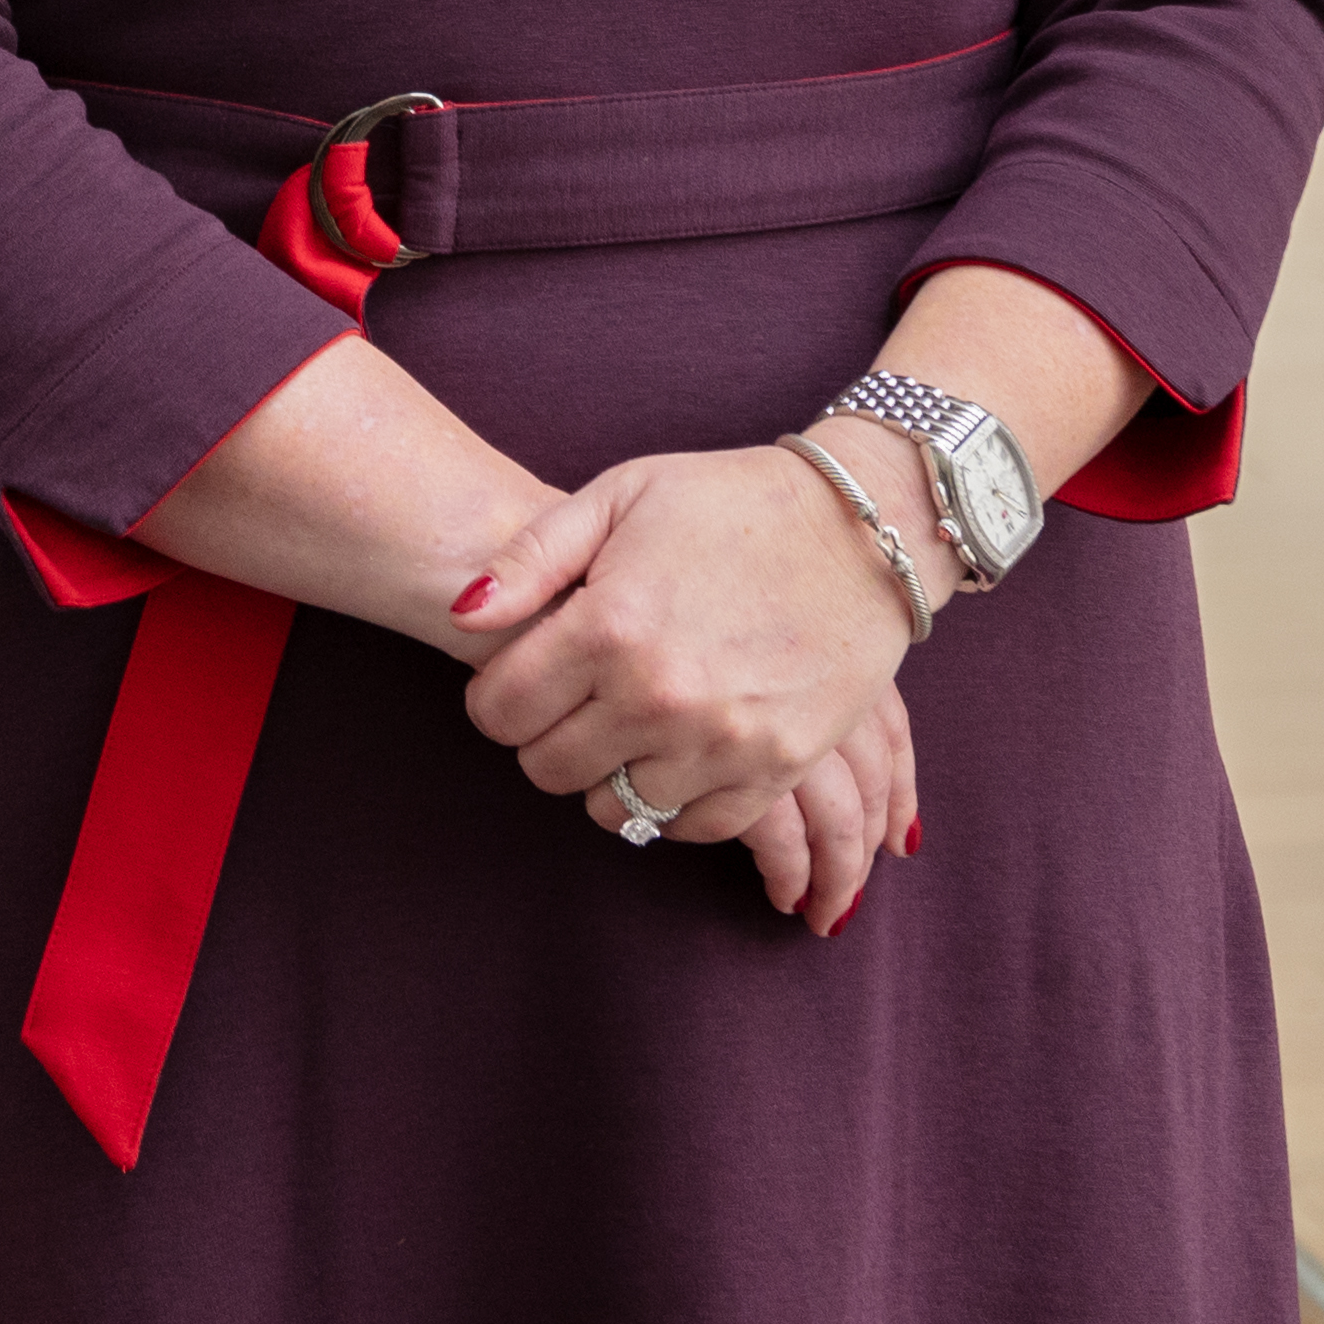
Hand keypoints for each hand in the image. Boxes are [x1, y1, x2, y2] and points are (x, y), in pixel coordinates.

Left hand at [454, 449, 932, 933]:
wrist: (861, 528)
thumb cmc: (730, 502)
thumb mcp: (620, 496)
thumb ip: (529, 558)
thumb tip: (461, 614)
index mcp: (609, 625)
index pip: (499, 713)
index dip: (497, 696)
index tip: (524, 678)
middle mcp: (659, 695)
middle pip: (547, 769)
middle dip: (546, 737)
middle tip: (575, 701)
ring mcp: (721, 740)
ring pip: (615, 809)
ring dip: (608, 773)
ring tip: (629, 724)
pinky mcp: (776, 767)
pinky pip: (692, 827)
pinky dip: (672, 804)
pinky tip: (674, 757)